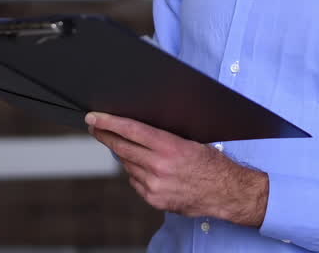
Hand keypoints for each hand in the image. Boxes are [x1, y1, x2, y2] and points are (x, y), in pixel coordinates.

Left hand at [86, 111, 267, 226]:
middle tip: (95, 128)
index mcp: (169, 147)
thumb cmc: (211, 163)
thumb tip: (136, 130)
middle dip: (106, 136)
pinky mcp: (154, 200)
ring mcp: (155, 185)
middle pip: (122, 148)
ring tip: (135, 150)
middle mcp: (159, 167)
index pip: (131, 130)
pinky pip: (136, 182)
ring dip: (126, 156)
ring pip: (128, 165)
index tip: (93, 118)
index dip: (109, 123)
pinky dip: (137, 173)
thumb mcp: (190, 142)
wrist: (226, 193)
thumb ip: (162, 138)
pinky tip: (149, 170)